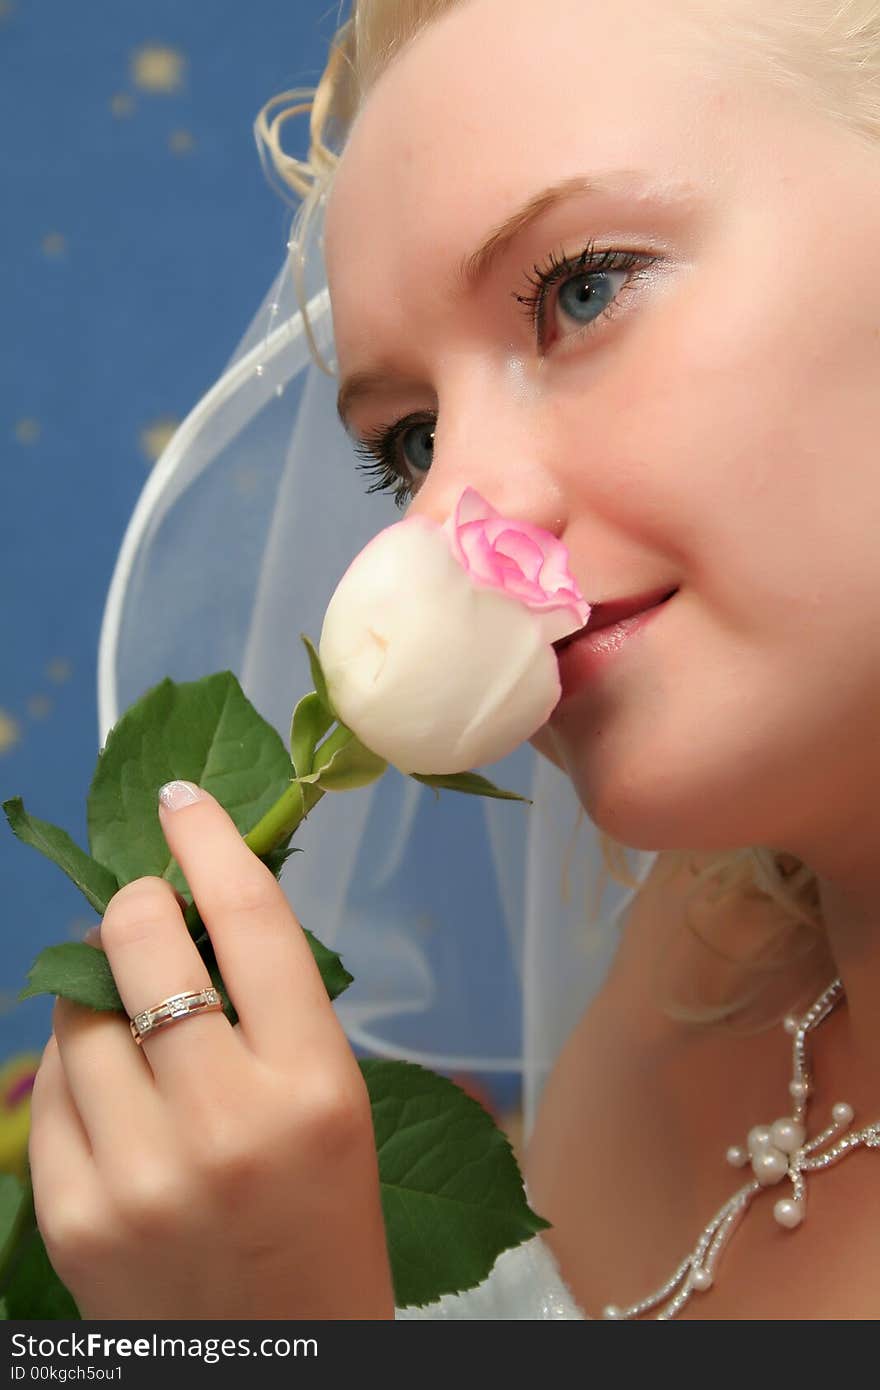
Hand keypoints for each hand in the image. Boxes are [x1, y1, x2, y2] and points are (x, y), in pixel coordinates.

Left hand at [28, 785, 394, 1319]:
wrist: (282, 1369)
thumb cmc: (325, 1221)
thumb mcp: (336, 1103)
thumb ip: (273, 1008)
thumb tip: (194, 910)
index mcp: (313, 1089)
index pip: (250, 922)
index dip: (211, 841)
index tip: (184, 801)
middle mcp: (224, 1125)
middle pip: (140, 944)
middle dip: (136, 903)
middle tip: (146, 906)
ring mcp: (139, 1175)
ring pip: (77, 1012)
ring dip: (99, 989)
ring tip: (134, 1022)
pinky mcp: (74, 1218)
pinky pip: (44, 1091)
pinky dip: (72, 1068)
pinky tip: (112, 1091)